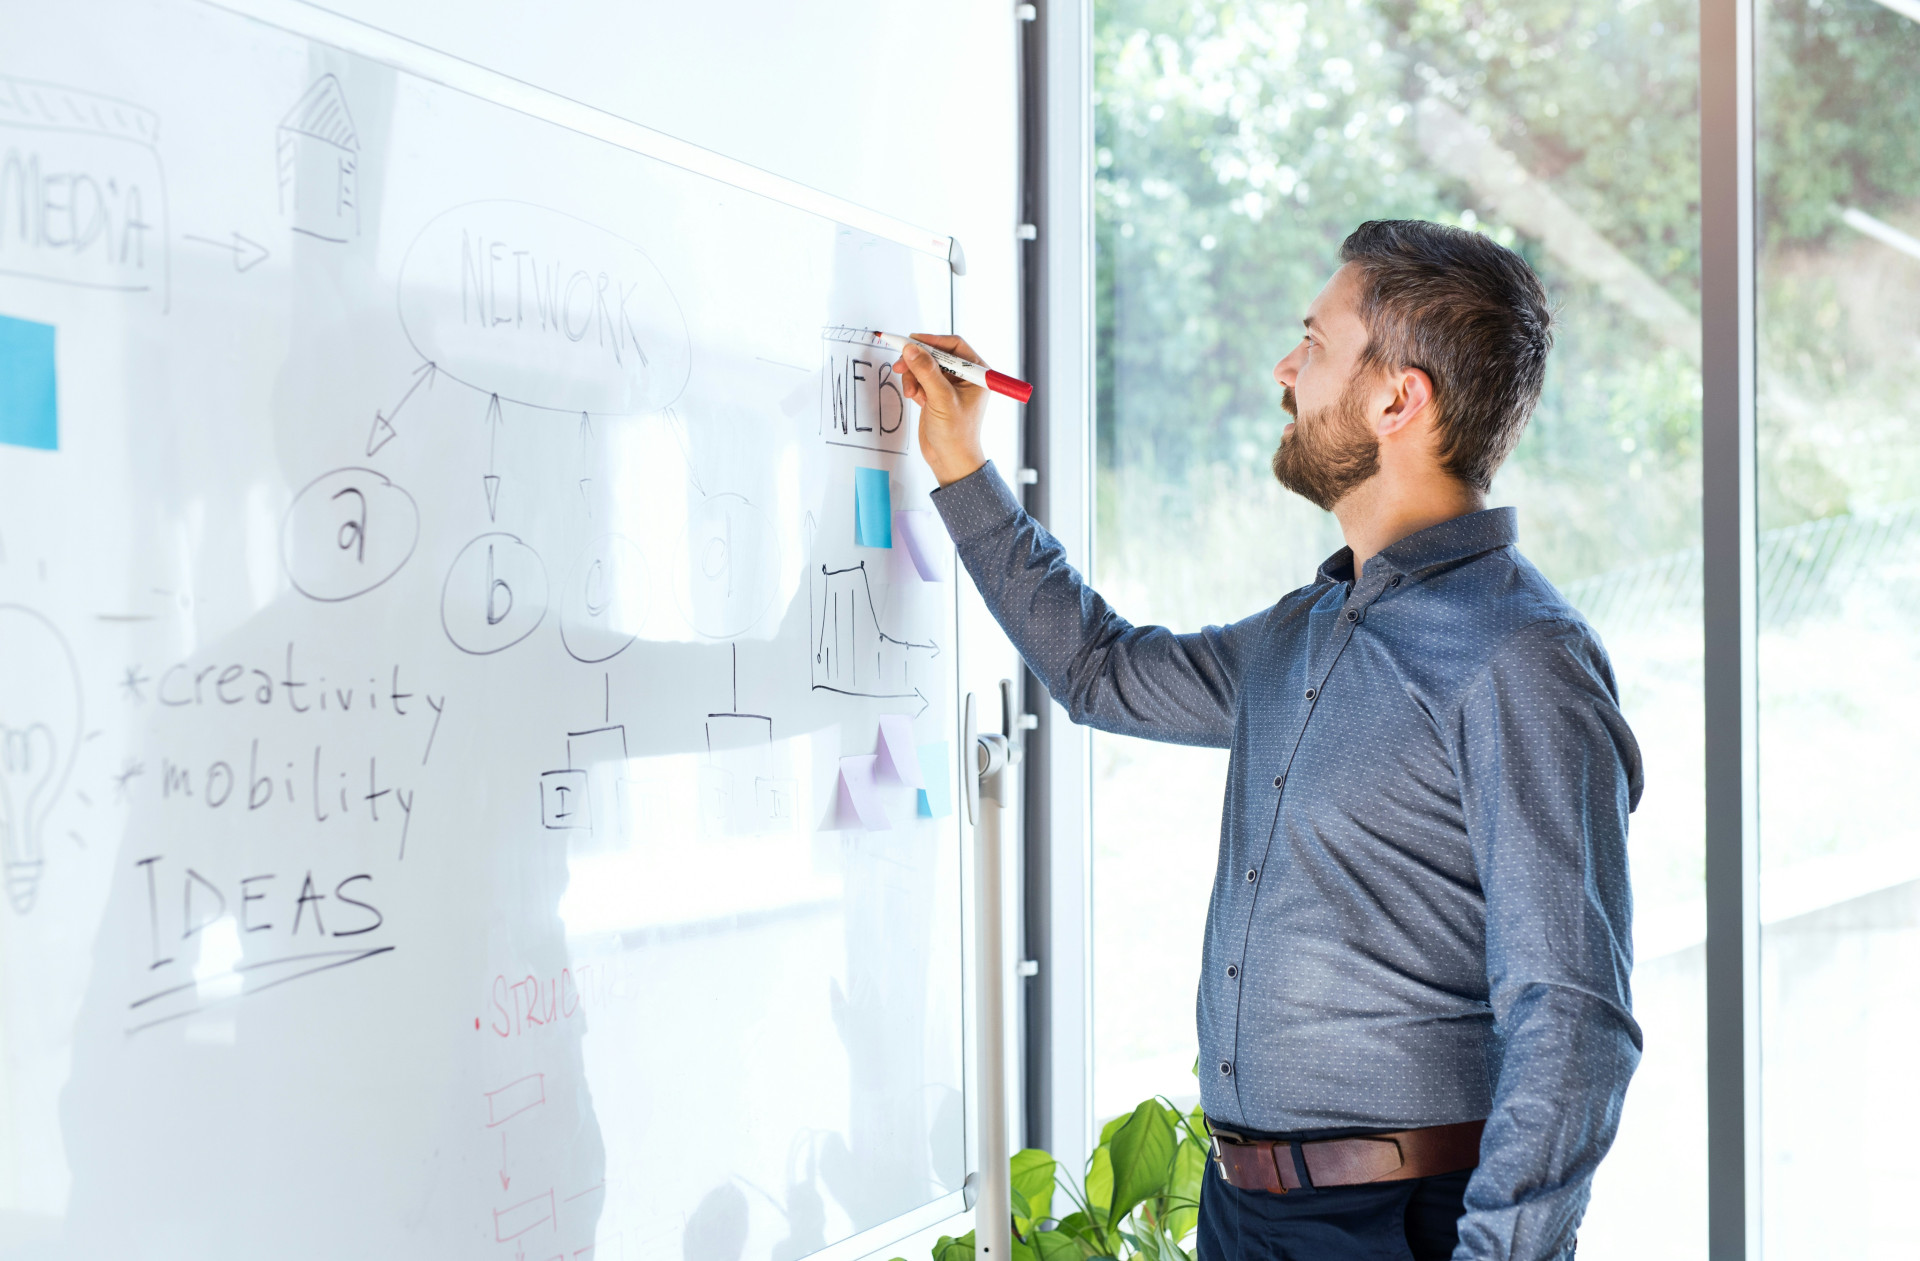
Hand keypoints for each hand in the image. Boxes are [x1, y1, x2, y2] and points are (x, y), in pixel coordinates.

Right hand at [894, 333, 989, 485]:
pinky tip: (916, 399)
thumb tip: (912, 349)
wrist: (949, 460)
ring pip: (924, 367)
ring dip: (913, 376)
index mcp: (976, 373)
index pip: (953, 345)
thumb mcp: (942, 399)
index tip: (911, 341)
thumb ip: (926, 371)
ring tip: (911, 393)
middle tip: (900, 365)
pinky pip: (920, 379)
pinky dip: (914, 386)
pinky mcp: (936, 395)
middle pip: (936, 354)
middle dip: (917, 360)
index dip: (932, 341)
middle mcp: (964, 377)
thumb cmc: (956, 434)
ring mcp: (949, 386)